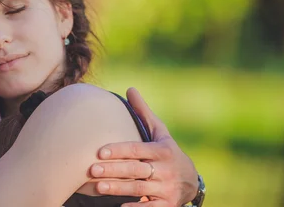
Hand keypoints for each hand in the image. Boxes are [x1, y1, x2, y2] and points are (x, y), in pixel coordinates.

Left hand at [89, 88, 197, 206]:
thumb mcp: (160, 132)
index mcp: (162, 150)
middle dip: (113, 170)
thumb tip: (130, 88)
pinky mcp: (167, 205)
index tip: (100, 151)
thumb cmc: (167, 151)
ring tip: (97, 186)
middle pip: (136, 170)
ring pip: (139, 189)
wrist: (192, 181)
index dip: (119, 150)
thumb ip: (143, 112)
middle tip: (92, 169)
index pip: (137, 150)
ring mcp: (167, 189)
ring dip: (118, 189)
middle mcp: (165, 170)